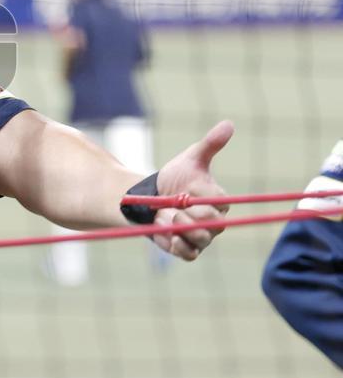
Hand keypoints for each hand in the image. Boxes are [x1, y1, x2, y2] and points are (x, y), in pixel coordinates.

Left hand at [153, 120, 233, 260]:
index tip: (185, 188)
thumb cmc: (174, 178)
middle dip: (189, 212)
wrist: (149, 198)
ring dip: (178, 225)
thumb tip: (229, 124)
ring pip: (199, 238)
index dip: (200, 196)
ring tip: (166, 215)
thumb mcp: (190, 159)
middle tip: (173, 204)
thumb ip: (210, 144)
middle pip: (212, 223)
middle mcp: (214, 222)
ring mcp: (202, 237)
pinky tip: (166, 232)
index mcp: (219, 200)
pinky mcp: (187, 250)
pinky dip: (177, 244)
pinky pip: (188, 253)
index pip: (219, 202)